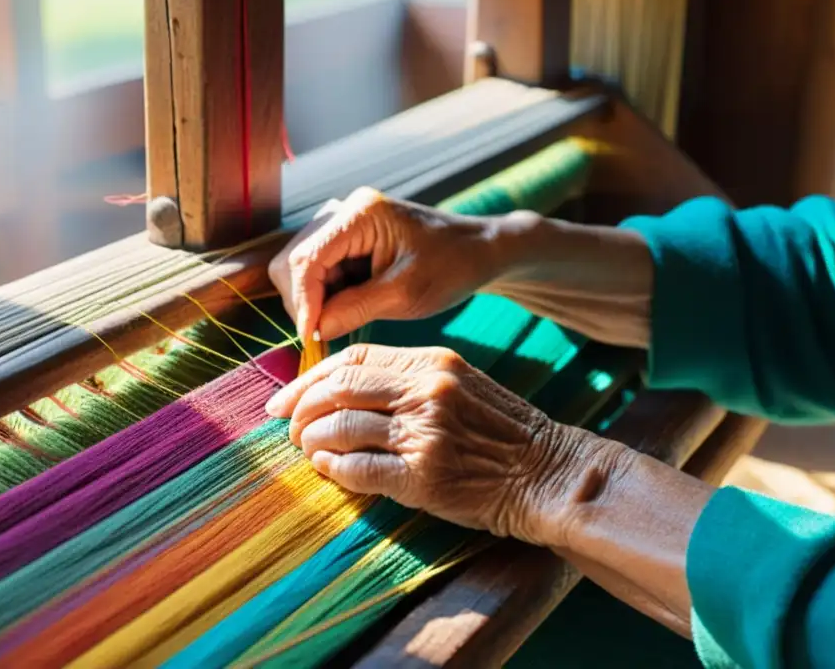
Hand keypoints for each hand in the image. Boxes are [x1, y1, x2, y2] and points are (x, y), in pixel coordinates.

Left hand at [265, 343, 586, 544]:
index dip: (311, 377)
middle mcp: (426, 391)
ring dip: (313, 441)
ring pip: (341, 428)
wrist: (547, 473)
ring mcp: (425, 433)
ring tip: (308, 450)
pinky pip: (358, 469)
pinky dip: (334, 469)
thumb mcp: (462, 384)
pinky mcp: (424, 476)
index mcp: (433, 362)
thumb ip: (410, 380)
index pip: (353, 358)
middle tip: (287, 426)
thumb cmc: (503, 432)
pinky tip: (328, 470)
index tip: (288, 396)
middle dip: (302, 408)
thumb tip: (345, 390)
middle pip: (339, 388)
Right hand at [269, 188, 509, 340]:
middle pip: (293, 260)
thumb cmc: (452, 267)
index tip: (311, 338)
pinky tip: (347, 310)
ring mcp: (344, 224)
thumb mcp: (405, 295)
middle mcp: (344, 211)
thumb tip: (312, 331)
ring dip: (313, 300)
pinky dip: (326, 295)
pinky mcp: (347, 239)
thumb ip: (354, 310)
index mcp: (360, 214)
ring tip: (340, 323)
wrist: (480, 252)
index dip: (303, 302)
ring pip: (301, 267)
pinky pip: (319, 270)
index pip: (306, 259)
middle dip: (304, 301)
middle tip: (324, 336)